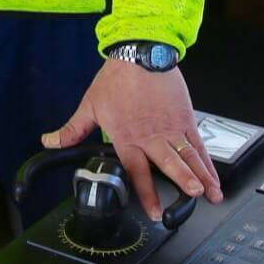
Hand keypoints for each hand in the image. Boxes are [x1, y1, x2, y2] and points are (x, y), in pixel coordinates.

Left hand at [42, 57, 222, 220]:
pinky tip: (213, 176)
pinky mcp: (185, 118)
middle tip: (193, 196)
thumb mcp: (89, 105)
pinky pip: (198, 144)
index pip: (138, 171)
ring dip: (202, 176)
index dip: (147, 193)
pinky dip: (207, 161)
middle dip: (183, 182)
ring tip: (211, 194)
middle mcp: (152, 136)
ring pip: (189, 156)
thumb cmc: (116, 78)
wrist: (140, 52)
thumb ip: (72, 130)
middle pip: (170, 163)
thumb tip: (50, 141)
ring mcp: (172, 127)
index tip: (155, 211)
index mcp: (128, 137)